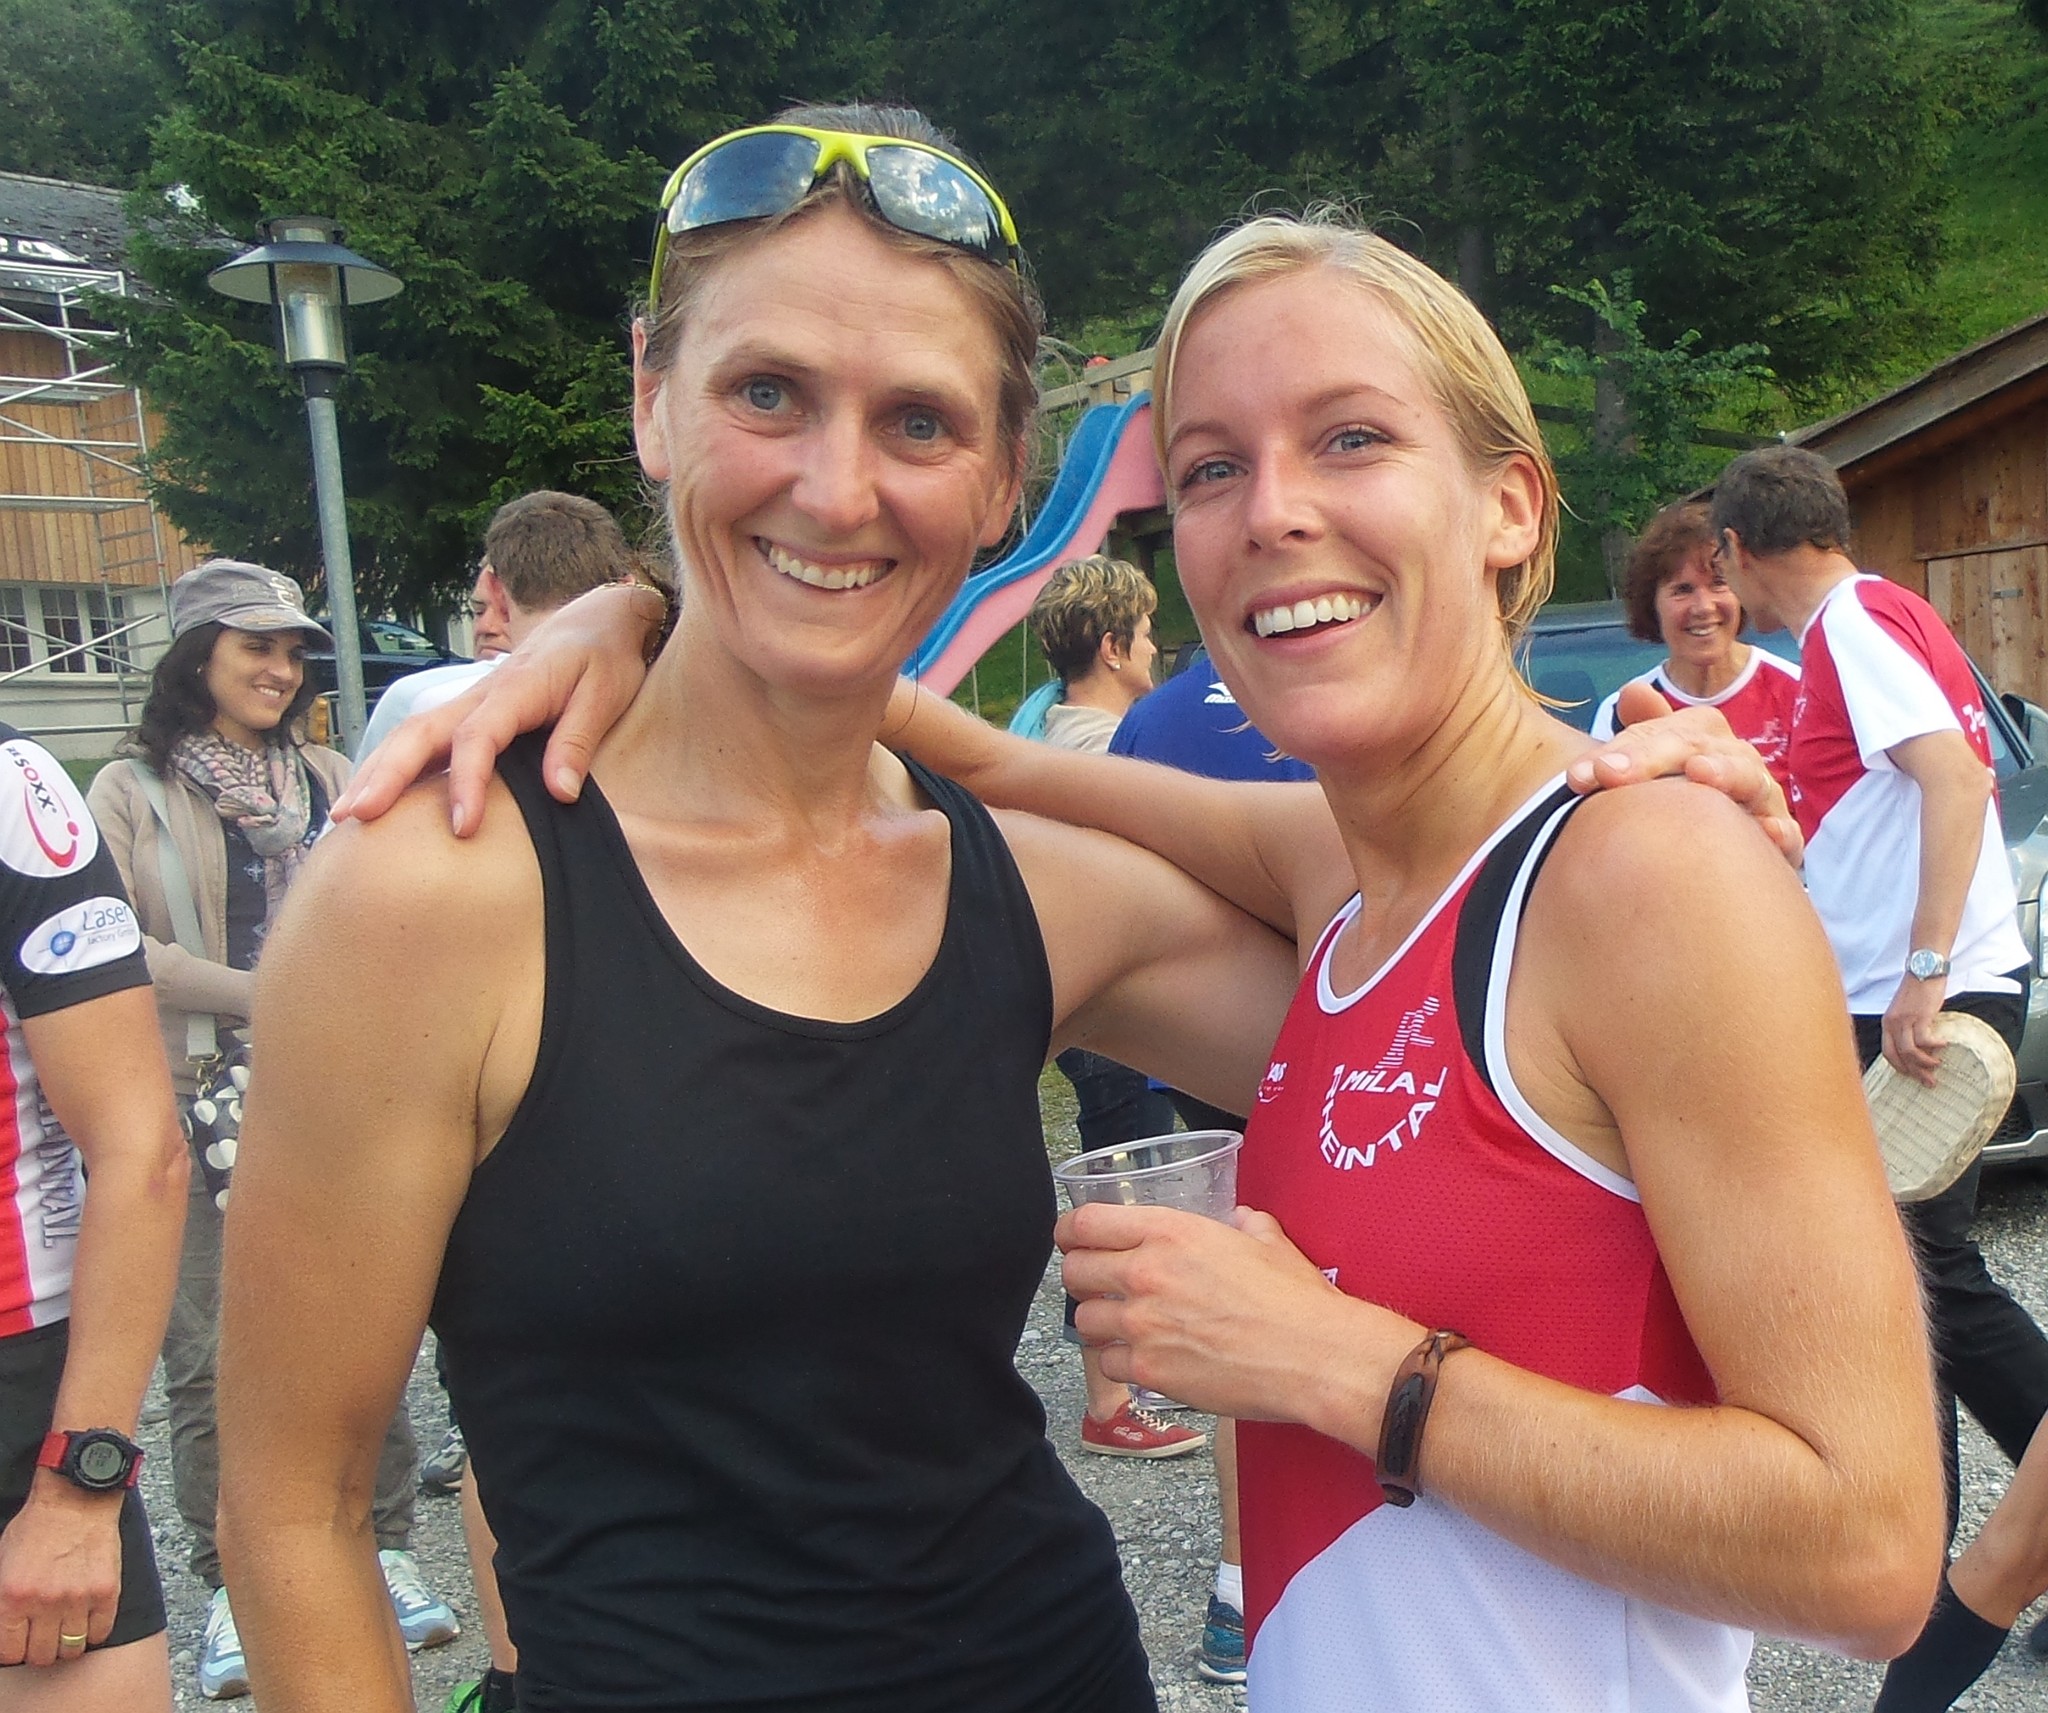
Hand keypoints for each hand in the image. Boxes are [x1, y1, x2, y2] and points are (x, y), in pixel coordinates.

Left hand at [0, 1480, 121, 1666]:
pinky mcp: (106, 1591)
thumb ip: (2, 1599)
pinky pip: (100, 1632)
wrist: (76, 1498)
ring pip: (71, 1648)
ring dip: (66, 1644)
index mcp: (12, 1596)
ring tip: (65, 1630)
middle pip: (41, 1655)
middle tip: (42, 1637)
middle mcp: (44, 1602)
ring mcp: (78, 1598)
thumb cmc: (36, 1527)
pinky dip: (93, 1632)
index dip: (13, 1651)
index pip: (9, 1652)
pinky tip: (86, 1620)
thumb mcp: (2, 1562)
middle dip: (38, 1650)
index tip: (19, 1642)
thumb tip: (6, 1627)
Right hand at [331, 583, 658, 834]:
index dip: (466, 782)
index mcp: (514, 689)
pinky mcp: (470, 711)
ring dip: (377, 771)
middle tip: (357, 817)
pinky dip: (394, 764)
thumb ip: (577, 742)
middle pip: (420, 732)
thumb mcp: (604, 696)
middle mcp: (481, 694)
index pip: (478, 738)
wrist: (595, 618)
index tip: (462, 827)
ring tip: (346, 815)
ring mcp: (469, 701)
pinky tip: (375, 794)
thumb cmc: (603, 658)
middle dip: (386, 775)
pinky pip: (423, 737)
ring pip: (411, 733)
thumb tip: (560, 793)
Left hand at [1056, 1202, 1417, 1431]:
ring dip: (1098, 1323)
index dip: (1070, 1231)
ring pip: (1083, 1321)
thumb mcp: (1267, 1241)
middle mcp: (1146, 1273)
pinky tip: (1143, 1360)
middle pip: (1074, 1272)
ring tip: (1120, 1327)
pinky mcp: (1150, 1371)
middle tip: (1097, 1286)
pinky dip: (1120, 1364)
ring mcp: (1143, 1325)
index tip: (1072, 1239)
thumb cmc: (1295, 1298)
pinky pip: (1108, 1365)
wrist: (1313, 1356)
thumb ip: (1244, 1223)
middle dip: (1080, 1278)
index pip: (1086, 1223)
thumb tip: (1240, 1218)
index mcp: (1169, 1231)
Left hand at [1566, 686, 1802, 867]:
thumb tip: (1633, 690)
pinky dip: (1779, 832)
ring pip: (1748, 779)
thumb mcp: (1655, 764)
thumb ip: (1640, 734)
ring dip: (1725, 775)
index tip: (1576, 777)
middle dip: (1650, 758)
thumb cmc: (1678, 797)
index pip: (1657, 733)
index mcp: (1699, 737)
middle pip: (1694, 748)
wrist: (1722, 850)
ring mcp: (1760, 797)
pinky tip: (1764, 833)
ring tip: (1699, 773)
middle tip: (1609, 774)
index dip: (1619, 751)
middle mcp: (1733, 759)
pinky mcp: (1780, 839)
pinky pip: (1786, 834)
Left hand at [1882, 977, 1947, 1086]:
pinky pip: (1924, 1039)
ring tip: (1938, 1066)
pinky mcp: (1919, 1016)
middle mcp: (1892, 1024)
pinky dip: (1934, 1046)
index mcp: (1887, 1023)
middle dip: (1914, 1073)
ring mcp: (1905, 1020)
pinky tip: (1945, 1045)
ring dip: (1925, 1063)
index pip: (1887, 1052)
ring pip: (1910, 1052)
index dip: (1899, 1067)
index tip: (1911, 1075)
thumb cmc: (1918, 990)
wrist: (1924, 969)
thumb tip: (1920, 1046)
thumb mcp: (1906, 1010)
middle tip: (1929, 1082)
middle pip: (1899, 1056)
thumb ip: (1908, 1026)